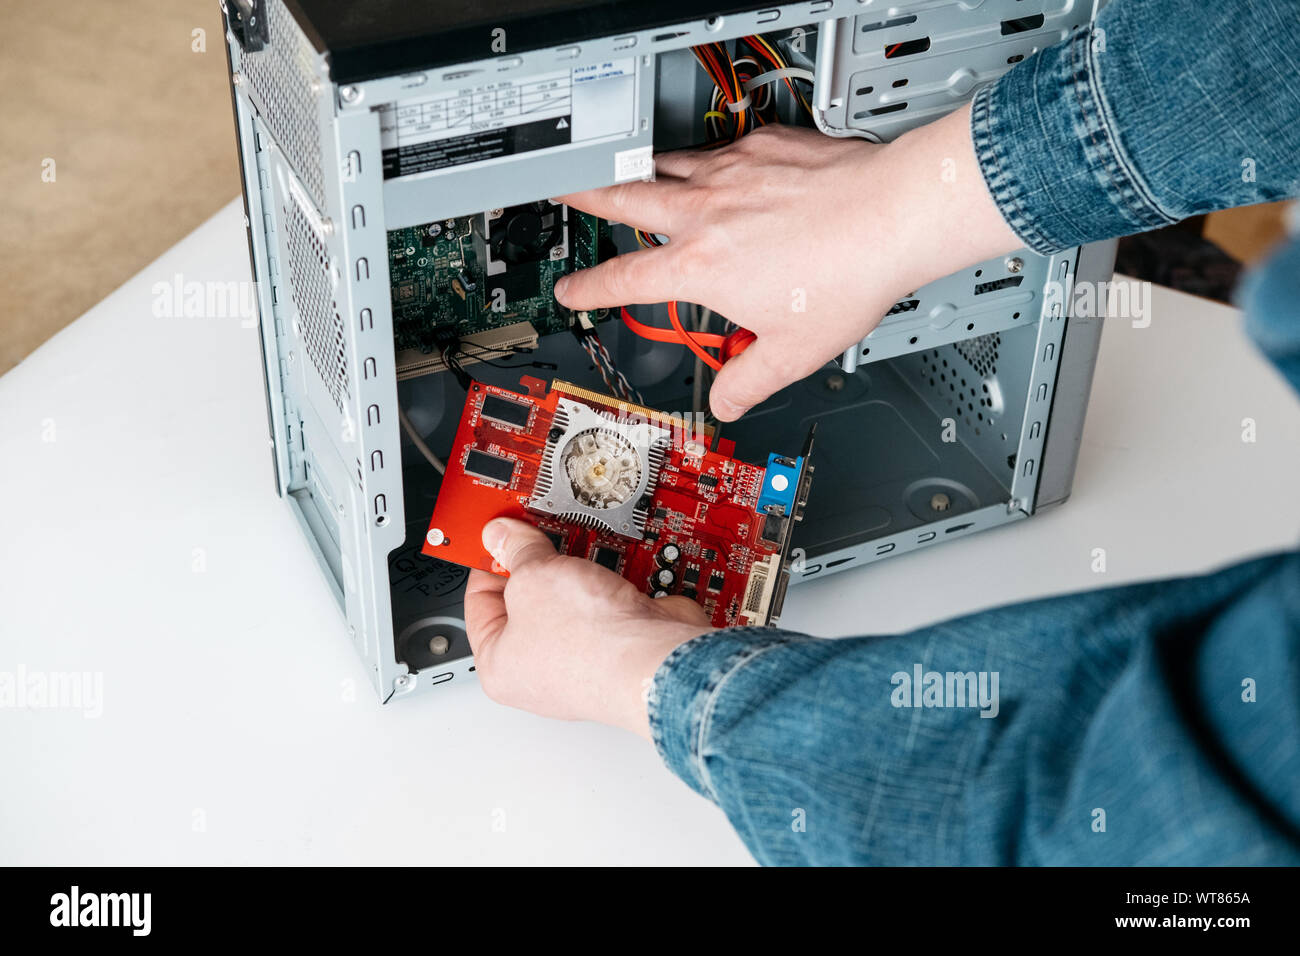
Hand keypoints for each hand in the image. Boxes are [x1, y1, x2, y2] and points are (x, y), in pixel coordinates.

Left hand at [464, 518, 712, 737]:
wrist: (659, 658)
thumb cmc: (590, 644)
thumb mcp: (533, 576)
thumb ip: (514, 550)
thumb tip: (501, 536)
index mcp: (500, 665)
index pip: (479, 601)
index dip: (488, 559)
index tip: (502, 532)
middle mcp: (539, 671)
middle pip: (527, 601)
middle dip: (536, 562)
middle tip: (540, 532)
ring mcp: (583, 661)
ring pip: (570, 602)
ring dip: (575, 569)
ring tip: (575, 541)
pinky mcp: (620, 648)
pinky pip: (606, 606)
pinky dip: (608, 582)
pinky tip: (609, 558)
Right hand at [554, 103, 1020, 420]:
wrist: (894, 213)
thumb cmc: (848, 276)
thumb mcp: (793, 351)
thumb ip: (748, 381)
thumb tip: (727, 401)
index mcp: (701, 267)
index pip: (624, 279)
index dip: (588, 289)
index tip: (571, 290)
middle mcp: (706, 213)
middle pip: (624, 198)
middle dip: (585, 197)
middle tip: (564, 189)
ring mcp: (732, 173)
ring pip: (667, 166)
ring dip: (641, 172)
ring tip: (627, 173)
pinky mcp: (762, 146)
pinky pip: (717, 149)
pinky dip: (706, 160)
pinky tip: (717, 168)